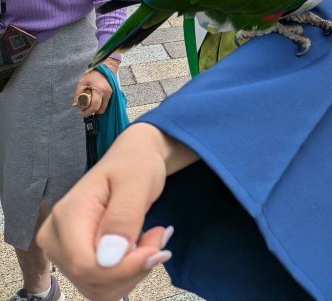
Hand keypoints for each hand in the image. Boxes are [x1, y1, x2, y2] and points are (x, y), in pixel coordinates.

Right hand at [37, 125, 173, 300]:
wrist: (132, 161)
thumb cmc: (135, 165)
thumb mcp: (137, 182)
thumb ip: (123, 218)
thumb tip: (108, 258)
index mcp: (66, 216)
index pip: (86, 265)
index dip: (124, 268)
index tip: (157, 248)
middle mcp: (55, 238)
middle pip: (92, 280)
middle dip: (134, 267)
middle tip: (159, 236)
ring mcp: (62, 252)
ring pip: (98, 288)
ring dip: (134, 271)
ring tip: (151, 238)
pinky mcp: (76, 261)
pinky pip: (102, 285)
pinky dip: (128, 273)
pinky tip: (140, 249)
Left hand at [73, 68, 113, 116]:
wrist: (106, 68)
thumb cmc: (93, 74)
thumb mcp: (82, 82)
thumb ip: (78, 94)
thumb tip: (75, 105)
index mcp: (99, 91)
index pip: (94, 106)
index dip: (88, 112)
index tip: (81, 113)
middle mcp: (107, 94)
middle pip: (101, 110)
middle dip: (93, 111)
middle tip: (85, 109)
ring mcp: (111, 94)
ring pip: (104, 108)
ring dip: (97, 108)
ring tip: (89, 104)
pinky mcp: (112, 94)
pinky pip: (106, 104)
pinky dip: (100, 105)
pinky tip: (94, 101)